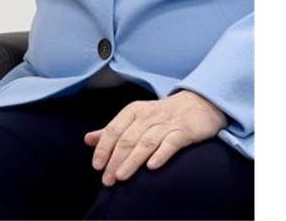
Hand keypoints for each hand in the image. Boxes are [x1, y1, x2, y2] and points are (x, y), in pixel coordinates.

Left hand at [84, 90, 226, 185]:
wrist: (197, 104)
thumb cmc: (161, 115)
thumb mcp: (135, 118)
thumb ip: (113, 130)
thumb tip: (88, 140)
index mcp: (132, 112)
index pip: (113, 130)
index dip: (103, 148)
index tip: (97, 166)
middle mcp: (147, 116)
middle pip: (127, 140)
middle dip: (115, 160)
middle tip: (107, 179)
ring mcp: (166, 124)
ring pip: (145, 143)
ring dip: (132, 160)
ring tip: (121, 176)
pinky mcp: (184, 131)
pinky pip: (171, 143)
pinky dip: (160, 154)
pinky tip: (152, 167)